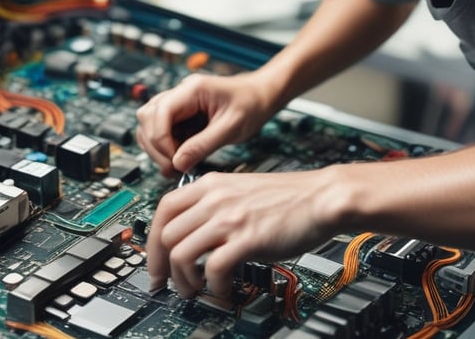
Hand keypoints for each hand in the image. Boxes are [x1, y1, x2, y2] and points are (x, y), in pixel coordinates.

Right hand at [135, 72, 275, 176]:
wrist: (261, 96)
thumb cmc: (251, 104)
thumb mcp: (231, 127)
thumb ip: (203, 145)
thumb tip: (178, 163)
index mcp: (192, 89)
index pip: (160, 112)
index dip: (161, 139)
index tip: (174, 160)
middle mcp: (180, 92)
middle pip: (148, 117)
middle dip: (155, 145)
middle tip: (172, 167)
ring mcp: (179, 102)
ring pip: (149, 123)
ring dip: (156, 146)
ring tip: (175, 164)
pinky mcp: (181, 113)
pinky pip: (161, 128)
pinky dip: (164, 145)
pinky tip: (178, 156)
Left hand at [147, 170, 337, 297]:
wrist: (322, 197)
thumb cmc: (288, 197)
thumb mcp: (241, 189)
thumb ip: (215, 204)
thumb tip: (192, 234)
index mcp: (211, 184)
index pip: (163, 209)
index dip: (152, 240)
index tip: (155, 262)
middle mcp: (215, 198)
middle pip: (165, 235)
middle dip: (162, 267)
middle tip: (169, 284)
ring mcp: (230, 218)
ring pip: (181, 253)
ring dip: (184, 280)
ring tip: (197, 290)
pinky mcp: (248, 238)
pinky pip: (213, 268)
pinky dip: (214, 286)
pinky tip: (225, 289)